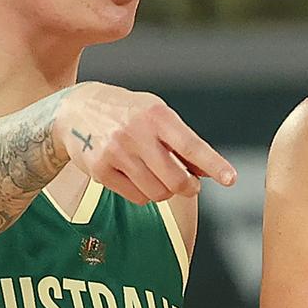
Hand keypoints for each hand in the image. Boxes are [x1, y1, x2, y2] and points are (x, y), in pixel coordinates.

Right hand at [53, 82, 236, 204]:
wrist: (76, 110)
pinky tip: (137, 177)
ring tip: (159, 177)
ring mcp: (117, 153)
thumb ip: (181, 141)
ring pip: (157, 192)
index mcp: (156, 115)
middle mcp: (136, 133)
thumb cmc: (126, 112)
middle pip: (176, 179)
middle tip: (190, 185)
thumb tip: (207, 170)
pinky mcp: (101, 170)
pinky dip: (144, 194)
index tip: (230, 178)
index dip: (213, 164)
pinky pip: (136, 197)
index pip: (191, 146)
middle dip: (189, 187)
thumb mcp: (156, 114)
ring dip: (165, 191)